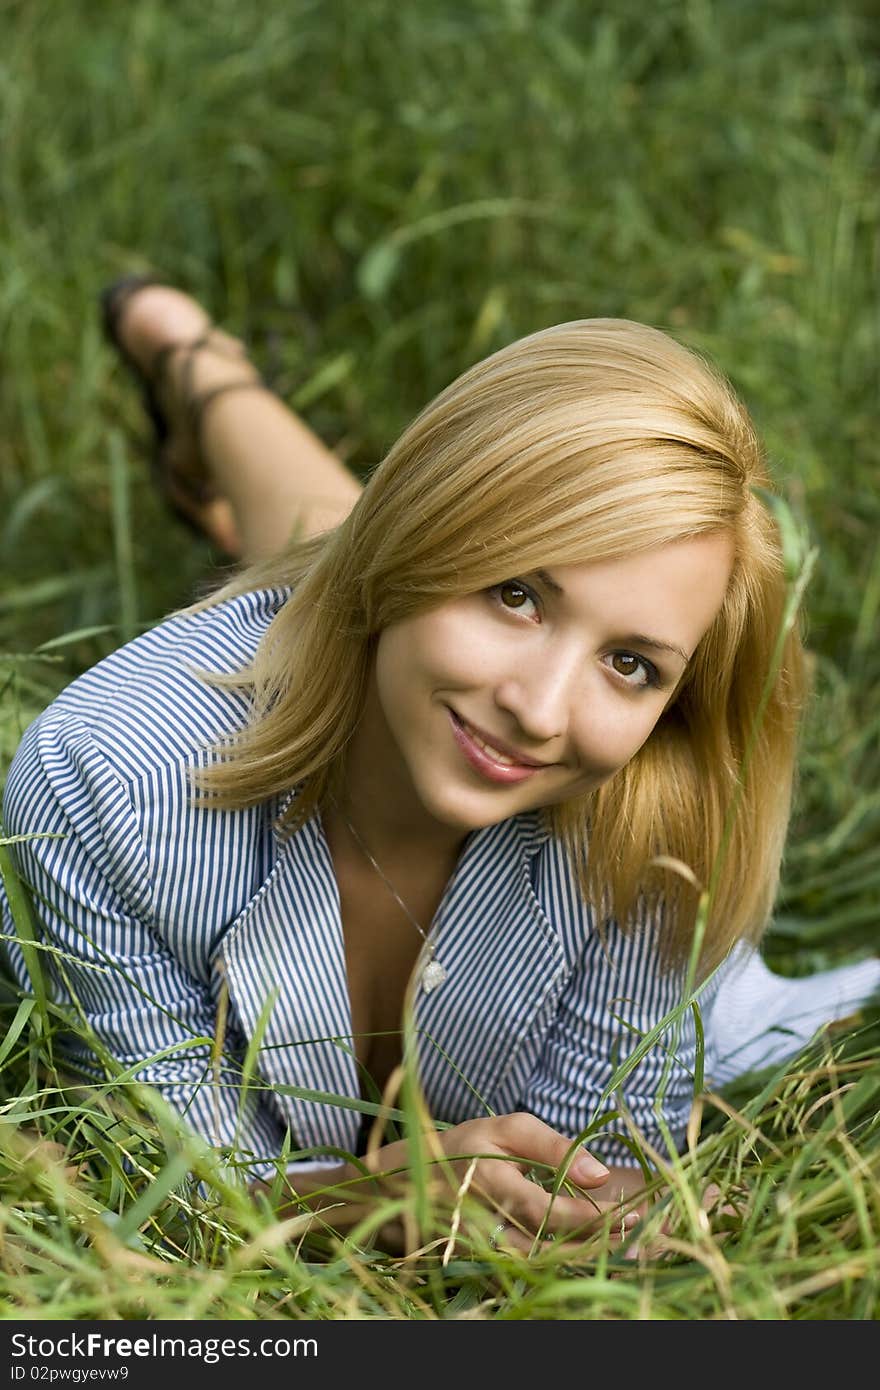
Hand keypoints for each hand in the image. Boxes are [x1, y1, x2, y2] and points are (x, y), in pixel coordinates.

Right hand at [360, 1111, 639, 1253]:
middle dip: (597, 1240)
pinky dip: (560, 1261)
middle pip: (550, 1245)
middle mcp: (483, 1222)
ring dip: (583, 1254)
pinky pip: (527, 1268)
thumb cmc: (464, 1148)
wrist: (405, 1184)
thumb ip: (553, 1147)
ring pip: (541, 1264)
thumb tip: (600, 1176)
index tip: (629, 1213)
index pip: (550, 1212)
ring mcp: (478, 1250)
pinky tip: (586, 1248)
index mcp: (490, 1180)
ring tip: (620, 1241)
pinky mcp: (480, 1264)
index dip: (591, 1218)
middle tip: (636, 1230)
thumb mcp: (505, 1129)